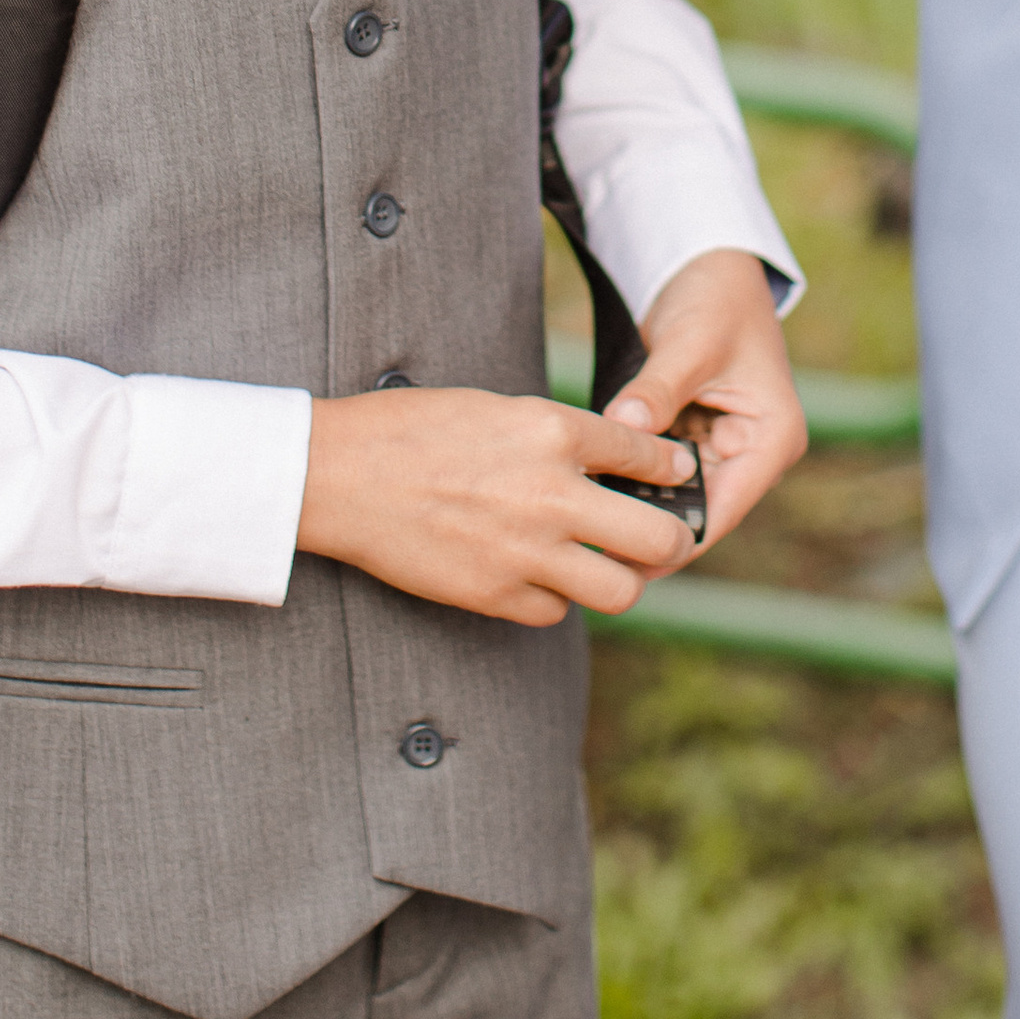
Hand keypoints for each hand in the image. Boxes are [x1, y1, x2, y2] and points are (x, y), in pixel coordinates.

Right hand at [296, 387, 702, 624]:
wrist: (341, 475)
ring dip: (617, 579)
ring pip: (619, 591)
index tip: (678, 476)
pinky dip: (554, 597)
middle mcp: (552, 493)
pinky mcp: (495, 594)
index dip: (671, 469)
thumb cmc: (412, 429)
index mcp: (552, 432)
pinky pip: (555, 611)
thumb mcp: (496, 408)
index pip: (645, 456)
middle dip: (668, 540)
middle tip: (659, 537)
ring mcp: (526, 551)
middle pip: (656, 539)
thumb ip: (556, 435)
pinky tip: (537, 575)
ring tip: (604, 565)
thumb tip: (607, 459)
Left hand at [607, 248, 807, 548]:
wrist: (710, 266)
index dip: (674, 539)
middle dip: (648, 526)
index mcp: (773, 439)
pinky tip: (591, 488)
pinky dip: (630, 476)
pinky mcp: (693, 437)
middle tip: (589, 544)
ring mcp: (722, 448)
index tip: (622, 557)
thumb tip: (623, 424)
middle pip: (697, 512)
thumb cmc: (716, 298)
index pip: (722, 510)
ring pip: (674, 497)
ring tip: (583, 520)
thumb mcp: (691, 342)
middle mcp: (752, 453)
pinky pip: (659, 472)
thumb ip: (658, 388)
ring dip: (636, 503)